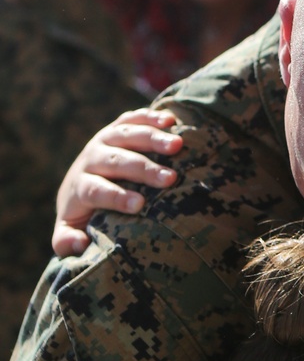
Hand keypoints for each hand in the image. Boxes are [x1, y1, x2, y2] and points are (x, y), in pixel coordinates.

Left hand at [52, 109, 182, 256]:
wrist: (77, 185)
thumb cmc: (83, 215)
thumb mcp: (69, 232)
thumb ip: (67, 243)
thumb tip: (81, 245)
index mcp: (80, 185)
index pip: (96, 190)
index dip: (116, 197)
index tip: (139, 205)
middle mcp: (91, 159)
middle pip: (116, 161)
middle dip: (143, 169)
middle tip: (170, 179)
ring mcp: (104, 140)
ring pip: (126, 135)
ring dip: (152, 138)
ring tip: (178, 145)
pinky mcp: (116, 128)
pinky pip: (132, 118)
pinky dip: (150, 116)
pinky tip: (171, 120)